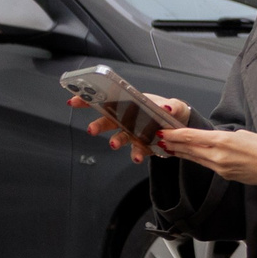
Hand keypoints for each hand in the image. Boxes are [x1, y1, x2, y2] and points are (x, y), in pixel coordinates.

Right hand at [74, 93, 189, 164]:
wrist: (182, 130)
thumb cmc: (172, 113)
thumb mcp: (175, 106)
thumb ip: (173, 105)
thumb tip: (166, 107)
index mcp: (130, 105)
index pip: (106, 100)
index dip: (88, 100)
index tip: (74, 100)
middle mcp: (127, 120)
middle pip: (106, 122)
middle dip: (97, 125)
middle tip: (92, 129)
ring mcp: (132, 135)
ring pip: (118, 138)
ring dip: (114, 141)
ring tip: (114, 144)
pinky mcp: (141, 147)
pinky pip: (135, 152)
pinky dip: (135, 155)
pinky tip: (137, 157)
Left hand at [157, 126, 256, 183]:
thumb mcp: (243, 134)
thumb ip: (223, 137)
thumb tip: (212, 139)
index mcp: (223, 141)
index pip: (191, 136)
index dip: (174, 134)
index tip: (163, 131)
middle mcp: (218, 155)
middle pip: (189, 148)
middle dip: (173, 143)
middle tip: (159, 139)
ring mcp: (220, 167)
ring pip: (194, 158)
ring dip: (180, 152)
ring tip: (168, 147)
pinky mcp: (224, 175)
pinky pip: (205, 165)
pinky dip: (195, 159)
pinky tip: (189, 156)